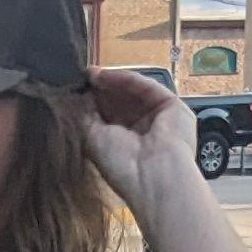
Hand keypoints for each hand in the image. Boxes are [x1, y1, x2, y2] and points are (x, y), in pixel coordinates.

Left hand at [65, 67, 194, 225]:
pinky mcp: (172, 106)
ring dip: (112, 82)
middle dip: (103, 89)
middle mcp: (146, 131)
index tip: (78, 90)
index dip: (96, 101)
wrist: (153, 176)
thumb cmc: (122, 168)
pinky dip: (125, 79)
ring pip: (134, 91)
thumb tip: (80, 95)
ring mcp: (161, 118)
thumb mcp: (93, 138)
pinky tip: (106, 75)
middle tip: (84, 78)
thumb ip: (86, 115)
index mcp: (128, 144)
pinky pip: (146, 86)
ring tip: (92, 75)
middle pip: (124, 101)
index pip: (112, 115)